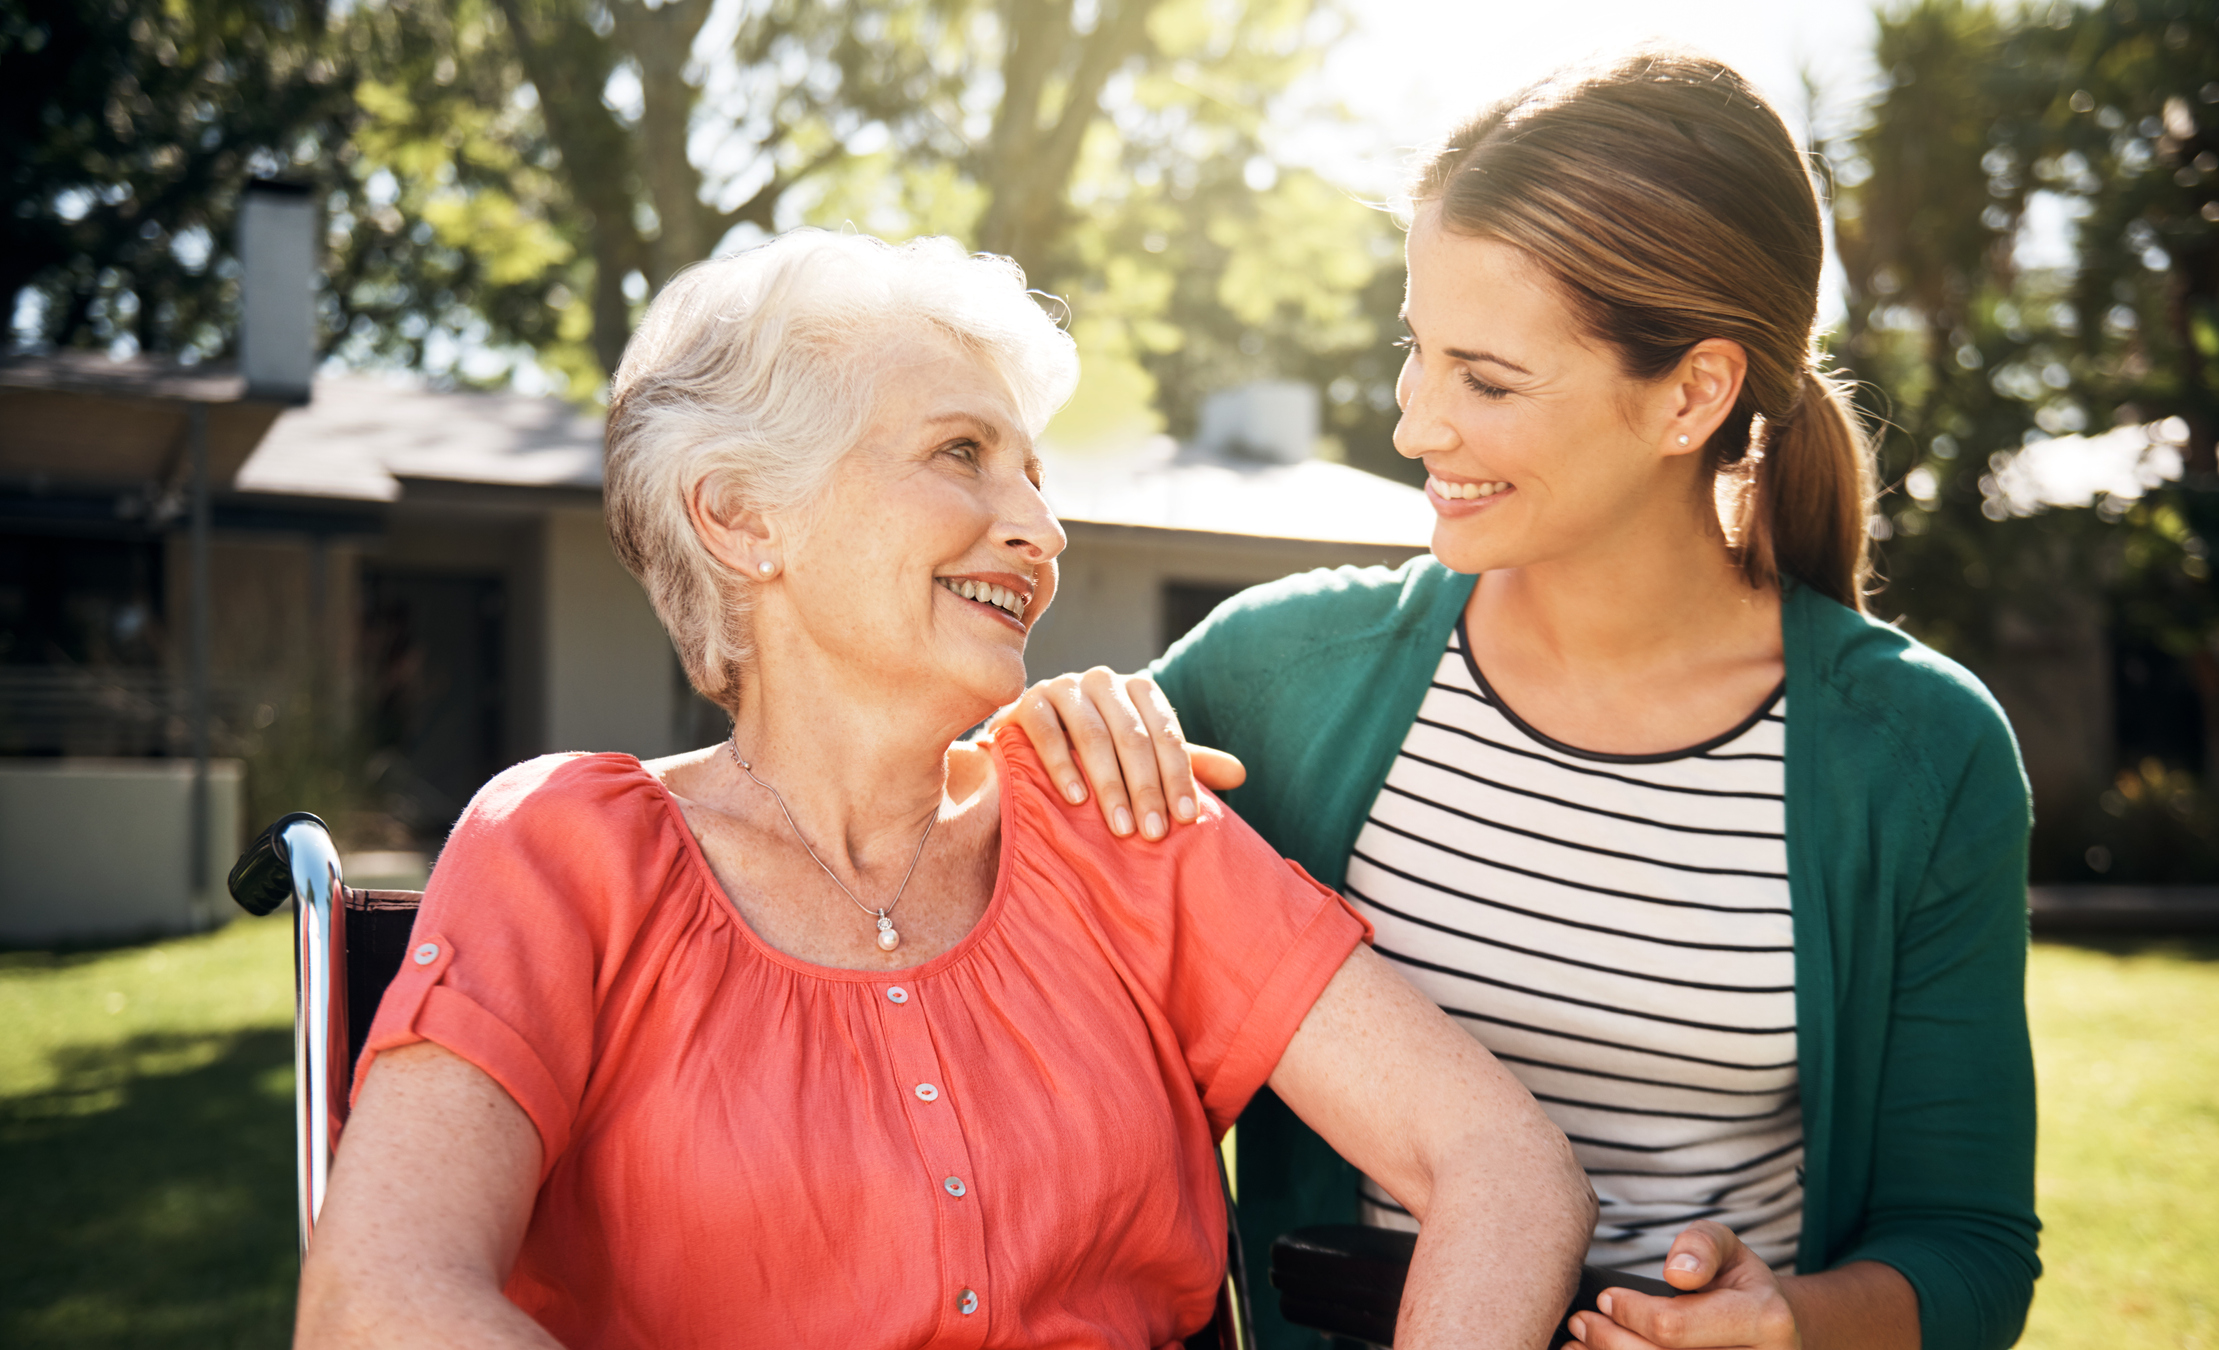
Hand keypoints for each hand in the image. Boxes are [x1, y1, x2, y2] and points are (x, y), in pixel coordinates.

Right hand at [988, 669, 1245, 838]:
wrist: (1032, 736)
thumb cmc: (1100, 753)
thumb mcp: (1145, 757)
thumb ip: (1187, 764)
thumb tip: (1241, 775)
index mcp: (1139, 690)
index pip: (1167, 733)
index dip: (1179, 776)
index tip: (1186, 819)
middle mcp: (1105, 681)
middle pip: (1132, 736)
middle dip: (1146, 788)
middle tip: (1152, 833)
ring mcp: (1064, 687)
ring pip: (1093, 735)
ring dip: (1110, 784)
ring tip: (1121, 827)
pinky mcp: (1029, 702)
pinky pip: (1047, 731)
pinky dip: (1062, 765)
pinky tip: (1076, 798)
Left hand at [1565, 1222, 1798, 1349]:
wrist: (1776, 1331)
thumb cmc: (1740, 1286)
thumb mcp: (1728, 1248)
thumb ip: (1702, 1245)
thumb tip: (1677, 1272)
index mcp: (1765, 1320)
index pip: (1674, 1326)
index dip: (1630, 1312)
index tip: (1604, 1298)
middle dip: (1609, 1340)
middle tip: (1580, 1322)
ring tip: (1579, 1345)